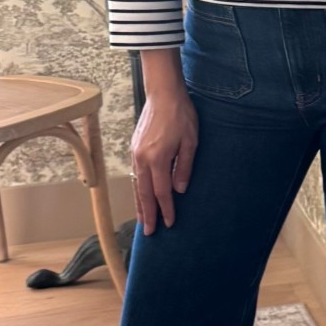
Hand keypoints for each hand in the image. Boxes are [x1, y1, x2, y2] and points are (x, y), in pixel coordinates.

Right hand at [130, 63, 198, 233]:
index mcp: (158, 158)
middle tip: (150, 232)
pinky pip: (135, 174)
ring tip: (143, 219)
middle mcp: (142, 159)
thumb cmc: (181, 115)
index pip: (161, 192)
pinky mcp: (135, 148)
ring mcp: (136, 153)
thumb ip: (185, 167)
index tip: (169, 223)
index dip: (166, 209)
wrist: (163, 93)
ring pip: (136, 185)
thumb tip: (179, 190)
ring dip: (140, 204)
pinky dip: (137, 189)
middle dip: (148, 214)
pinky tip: (140, 195)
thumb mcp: (191, 141)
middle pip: (144, 193)